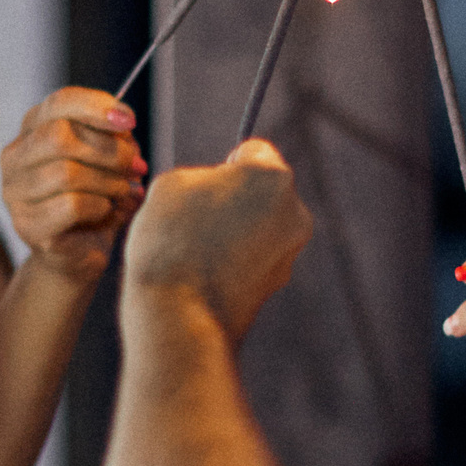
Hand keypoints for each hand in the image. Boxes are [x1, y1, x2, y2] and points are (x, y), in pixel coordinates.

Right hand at [0, 88, 147, 281]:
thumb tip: (124, 127)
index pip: (60, 102)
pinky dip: (100, 207)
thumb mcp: (109, 160)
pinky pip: (71, 206)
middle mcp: (15, 157)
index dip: (97, 106)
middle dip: (108, 150)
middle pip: (60, 135)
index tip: (130, 121)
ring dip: (109, 182)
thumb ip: (113, 137)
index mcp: (33, 129)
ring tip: (124, 191)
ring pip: (67, 173)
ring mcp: (15, 193)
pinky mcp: (27, 226)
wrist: (81, 254)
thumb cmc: (96, 199)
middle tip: (136, 166)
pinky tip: (107, 212)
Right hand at [123, 139, 312, 339]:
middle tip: (199, 215)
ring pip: (261, 225)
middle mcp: (295, 211)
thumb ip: (204, 176)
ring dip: (238, 229)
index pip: (255, 151)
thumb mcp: (172, 183)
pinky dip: (238, 258)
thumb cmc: (171, 240)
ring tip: (197, 247)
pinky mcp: (278, 283)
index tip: (210, 179)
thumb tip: (215, 189)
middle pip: (263, 191)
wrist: (180, 314)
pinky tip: (207, 270)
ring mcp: (290, 251)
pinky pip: (257, 256)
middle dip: (237, 198)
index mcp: (272, 175)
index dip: (228, 162)